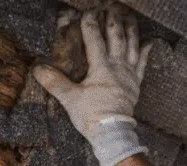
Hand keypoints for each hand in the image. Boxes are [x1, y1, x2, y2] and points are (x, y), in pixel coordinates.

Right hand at [34, 9, 152, 139]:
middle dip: (113, 20)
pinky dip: (145, 51)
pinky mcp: (136, 84)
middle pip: (117, 37)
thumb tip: (38, 69)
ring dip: (131, 30)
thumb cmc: (91, 116)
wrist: (113, 133)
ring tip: (129, 17)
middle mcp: (117, 66)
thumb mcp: (70, 99)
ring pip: (132, 46)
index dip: (90, 24)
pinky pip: (143, 64)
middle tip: (112, 7)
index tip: (87, 13)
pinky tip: (148, 41)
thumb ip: (55, 82)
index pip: (94, 39)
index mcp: (100, 67)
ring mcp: (129, 74)